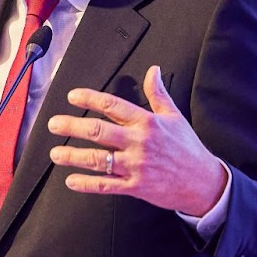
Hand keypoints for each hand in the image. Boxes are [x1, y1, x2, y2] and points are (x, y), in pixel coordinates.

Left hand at [48, 65, 227, 214]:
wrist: (203, 182)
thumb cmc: (187, 148)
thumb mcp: (175, 116)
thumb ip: (158, 94)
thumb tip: (153, 70)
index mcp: (147, 122)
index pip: (113, 106)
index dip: (90, 98)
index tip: (72, 95)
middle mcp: (139, 142)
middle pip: (98, 131)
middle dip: (72, 126)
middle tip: (53, 124)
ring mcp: (136, 165)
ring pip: (98, 159)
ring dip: (73, 156)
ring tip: (55, 153)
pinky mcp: (135, 186)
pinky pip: (106, 185)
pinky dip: (87, 184)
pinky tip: (71, 181)